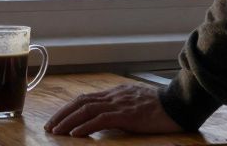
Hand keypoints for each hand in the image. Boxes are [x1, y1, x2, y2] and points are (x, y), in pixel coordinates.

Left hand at [45, 84, 182, 136]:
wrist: (178, 104)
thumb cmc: (160, 108)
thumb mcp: (135, 104)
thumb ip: (120, 107)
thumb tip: (105, 117)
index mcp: (115, 93)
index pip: (85, 99)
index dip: (68, 109)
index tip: (57, 120)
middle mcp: (114, 96)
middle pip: (81, 102)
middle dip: (62, 114)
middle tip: (49, 127)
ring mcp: (119, 104)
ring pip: (86, 109)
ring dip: (68, 121)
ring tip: (56, 132)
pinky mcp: (126, 114)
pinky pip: (100, 119)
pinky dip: (85, 126)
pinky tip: (75, 134)